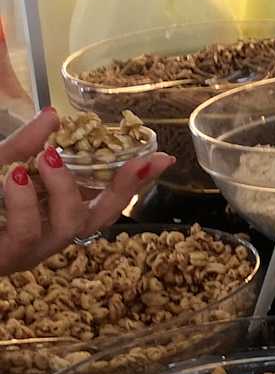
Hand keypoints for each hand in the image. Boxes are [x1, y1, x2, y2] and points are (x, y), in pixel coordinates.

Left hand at [0, 109, 171, 275]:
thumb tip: (55, 115)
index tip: (160, 157)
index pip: (103, 201)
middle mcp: (48, 237)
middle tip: (130, 159)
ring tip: (46, 159)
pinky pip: (25, 231)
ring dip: (62, 188)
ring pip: (67, 225)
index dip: (134, 182)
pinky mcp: (6, 258)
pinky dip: (23, 201)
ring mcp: (28, 252)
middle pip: (99, 218)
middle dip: (121, 188)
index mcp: (50, 215)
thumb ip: (23, 145)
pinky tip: (15, 176)